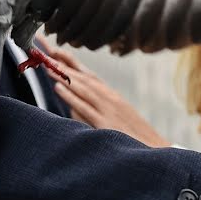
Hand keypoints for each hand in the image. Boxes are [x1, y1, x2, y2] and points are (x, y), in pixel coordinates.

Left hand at [37, 40, 169, 147]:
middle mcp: (109, 98)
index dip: (70, 61)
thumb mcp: (115, 119)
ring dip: (63, 74)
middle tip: (43, 48)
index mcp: (111, 96)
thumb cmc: (135, 138)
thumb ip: (95, 111)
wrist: (156, 151)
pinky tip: (58, 87)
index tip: (53, 50)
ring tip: (46, 63)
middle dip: (62, 62)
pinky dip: (71, 96)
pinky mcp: (106, 124)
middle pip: (82, 76)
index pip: (87, 74)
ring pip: (82, 87)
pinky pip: (85, 107)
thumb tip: (73, 109)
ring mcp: (108, 109)